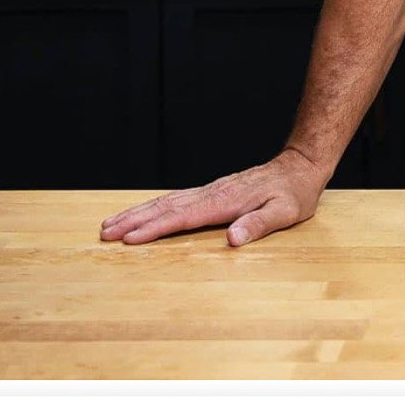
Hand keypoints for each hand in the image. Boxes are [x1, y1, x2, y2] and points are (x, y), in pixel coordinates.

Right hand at [99, 147, 325, 248]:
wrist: (300, 165)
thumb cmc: (294, 193)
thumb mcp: (285, 212)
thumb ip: (258, 225)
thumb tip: (232, 239)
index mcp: (225, 202)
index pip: (183, 217)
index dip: (155, 229)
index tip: (129, 238)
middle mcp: (212, 193)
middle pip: (166, 207)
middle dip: (134, 219)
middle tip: (104, 232)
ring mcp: (210, 190)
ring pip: (167, 201)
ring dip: (138, 212)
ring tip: (111, 223)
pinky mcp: (212, 192)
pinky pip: (177, 199)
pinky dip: (155, 206)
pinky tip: (144, 212)